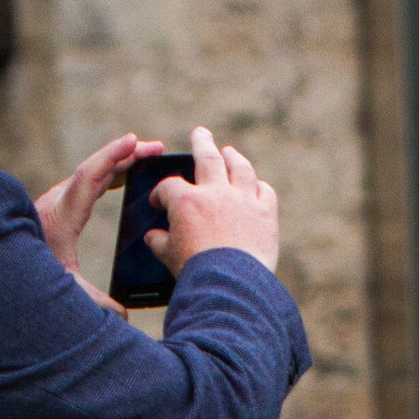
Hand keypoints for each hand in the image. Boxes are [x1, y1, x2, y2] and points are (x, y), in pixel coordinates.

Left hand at [32, 133, 164, 310]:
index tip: (133, 141)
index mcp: (61, 216)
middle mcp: (57, 203)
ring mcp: (56, 203)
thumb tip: (123, 316)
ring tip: (147, 157)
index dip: (112, 157)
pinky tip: (123, 178)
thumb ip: (96, 303)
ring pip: (90, 174)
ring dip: (119, 163)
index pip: (89, 177)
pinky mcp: (56, 209)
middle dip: (126, 155)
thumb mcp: (64, 291)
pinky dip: (108, 175)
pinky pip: (86, 184)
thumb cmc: (27, 279)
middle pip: (94, 168)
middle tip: (156, 148)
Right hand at [152, 124, 280, 278]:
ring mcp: (244, 200)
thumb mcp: (170, 257)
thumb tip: (152, 238)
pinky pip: (265, 192)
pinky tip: (256, 186)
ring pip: (240, 168)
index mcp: (186, 201)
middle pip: (208, 158)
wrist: (232, 285)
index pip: (169, 187)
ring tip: (229, 152)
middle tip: (200, 133)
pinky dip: (259, 187)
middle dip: (202, 142)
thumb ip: (159, 243)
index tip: (159, 201)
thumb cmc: (197, 272)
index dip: (161, 193)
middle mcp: (216, 193)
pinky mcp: (266, 214)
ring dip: (234, 158)